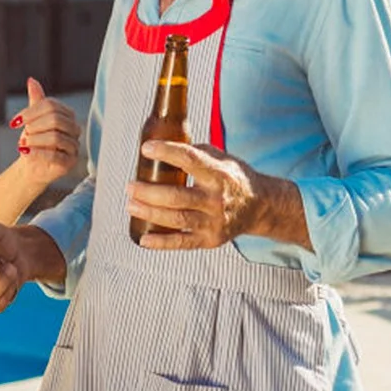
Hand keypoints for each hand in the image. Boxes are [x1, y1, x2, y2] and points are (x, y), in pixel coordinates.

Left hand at [9, 77, 80, 187]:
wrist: (32, 165)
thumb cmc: (35, 141)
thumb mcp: (33, 119)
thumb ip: (36, 101)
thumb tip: (32, 80)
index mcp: (67, 115)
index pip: (51, 105)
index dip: (30, 112)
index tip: (15, 121)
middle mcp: (74, 129)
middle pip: (55, 119)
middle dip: (34, 125)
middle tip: (23, 133)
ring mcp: (74, 146)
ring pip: (55, 137)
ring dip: (34, 140)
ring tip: (24, 144)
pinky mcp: (69, 162)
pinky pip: (55, 155)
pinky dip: (37, 153)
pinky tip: (26, 152)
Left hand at [127, 142, 264, 249]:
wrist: (260, 207)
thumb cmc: (233, 178)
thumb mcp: (222, 159)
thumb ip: (196, 153)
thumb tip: (163, 147)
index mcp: (219, 174)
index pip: (190, 160)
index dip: (166, 152)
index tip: (146, 148)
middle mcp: (217, 199)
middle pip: (176, 196)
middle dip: (148, 192)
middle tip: (130, 186)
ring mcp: (214, 222)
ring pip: (176, 219)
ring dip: (149, 212)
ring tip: (131, 205)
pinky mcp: (211, 240)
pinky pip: (182, 242)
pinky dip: (161, 242)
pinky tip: (143, 238)